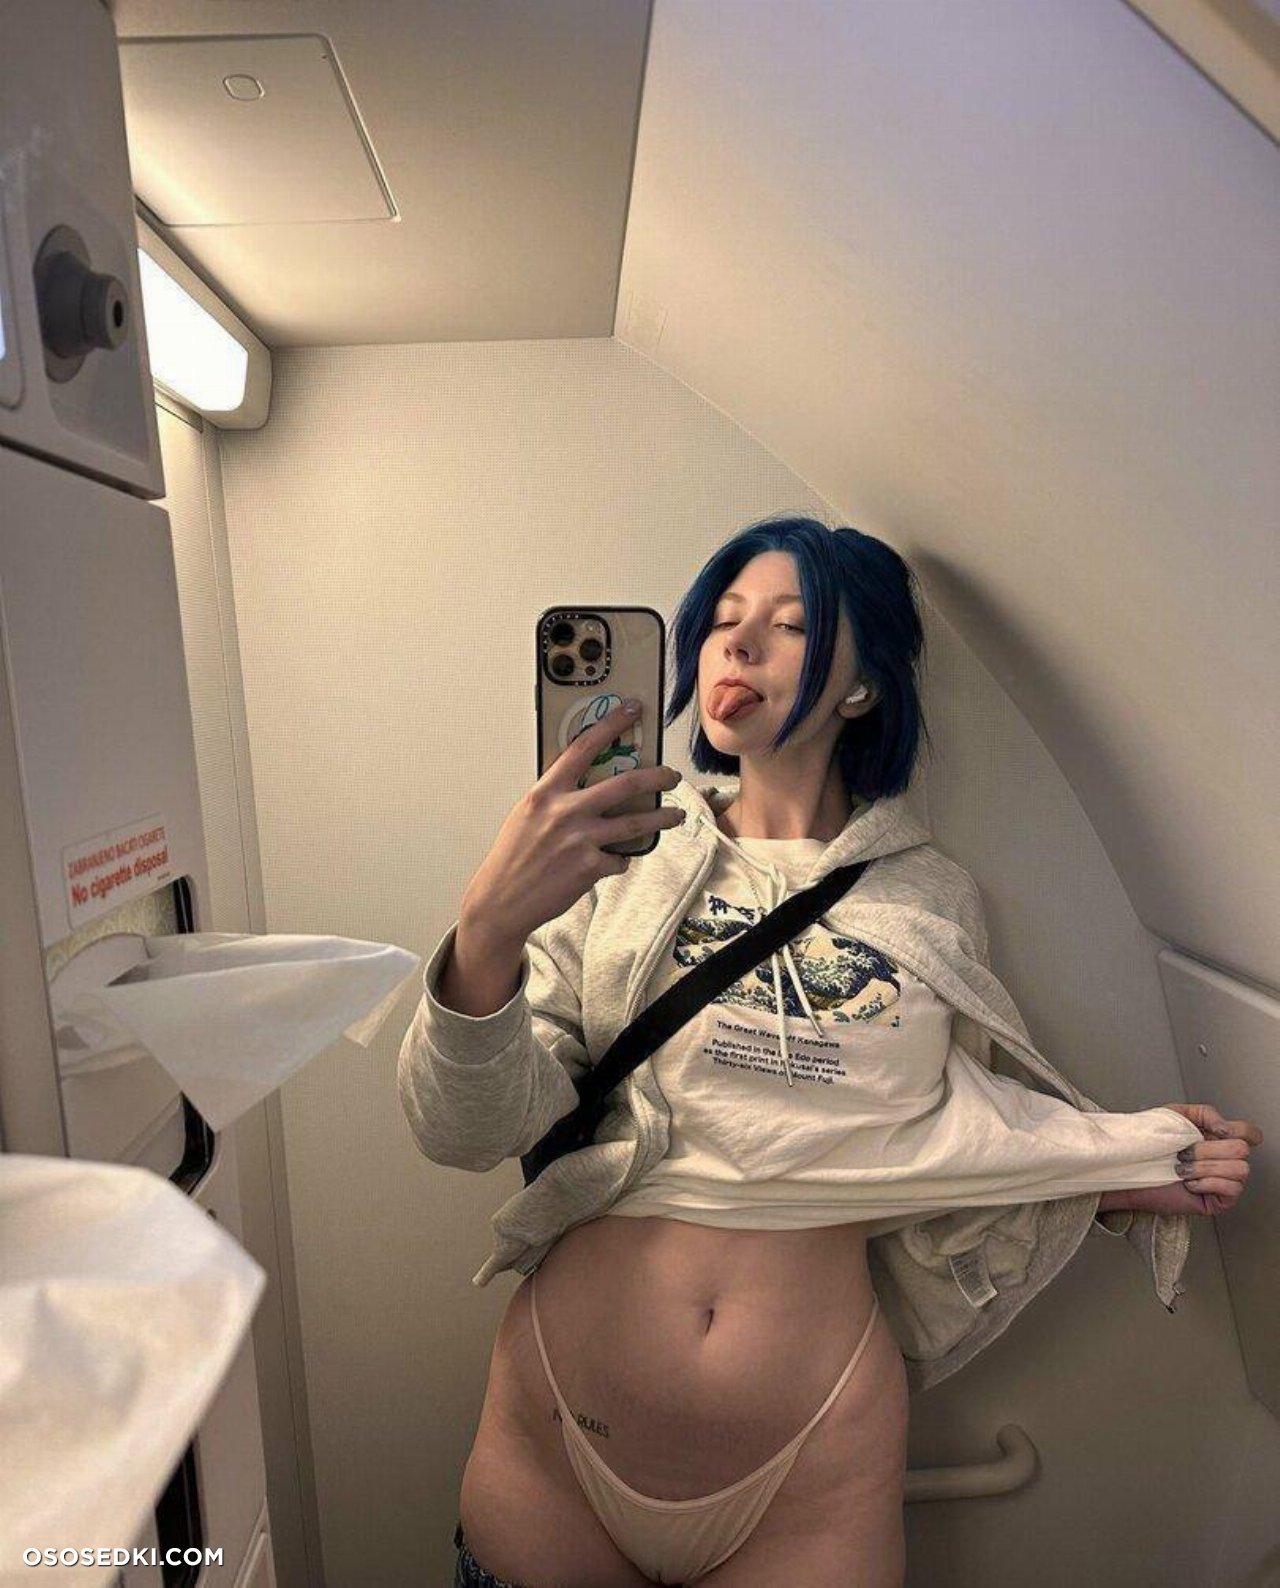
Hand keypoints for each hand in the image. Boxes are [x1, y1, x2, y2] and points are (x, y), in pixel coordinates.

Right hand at [462, 698, 685, 946]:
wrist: (502, 900)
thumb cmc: (513, 856)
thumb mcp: (528, 814)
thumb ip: (557, 797)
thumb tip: (591, 783)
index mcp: (546, 792)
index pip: (583, 747)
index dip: (611, 724)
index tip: (632, 710)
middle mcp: (565, 811)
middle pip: (625, 783)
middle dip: (657, 777)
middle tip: (672, 776)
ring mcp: (580, 840)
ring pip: (636, 824)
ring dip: (662, 818)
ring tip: (675, 816)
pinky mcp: (590, 868)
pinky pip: (620, 859)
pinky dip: (619, 861)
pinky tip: (609, 863)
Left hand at [1119, 1102, 1263, 1217]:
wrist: (1132, 1168)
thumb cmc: (1150, 1144)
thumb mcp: (1176, 1114)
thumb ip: (1206, 1113)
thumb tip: (1226, 1128)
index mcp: (1218, 1138)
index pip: (1250, 1133)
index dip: (1242, 1131)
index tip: (1215, 1132)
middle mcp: (1225, 1159)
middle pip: (1242, 1149)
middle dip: (1208, 1149)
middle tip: (1184, 1153)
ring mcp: (1224, 1180)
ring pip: (1239, 1169)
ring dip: (1205, 1167)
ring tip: (1182, 1169)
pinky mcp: (1219, 1201)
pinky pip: (1232, 1189)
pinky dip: (1207, 1183)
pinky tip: (1189, 1184)